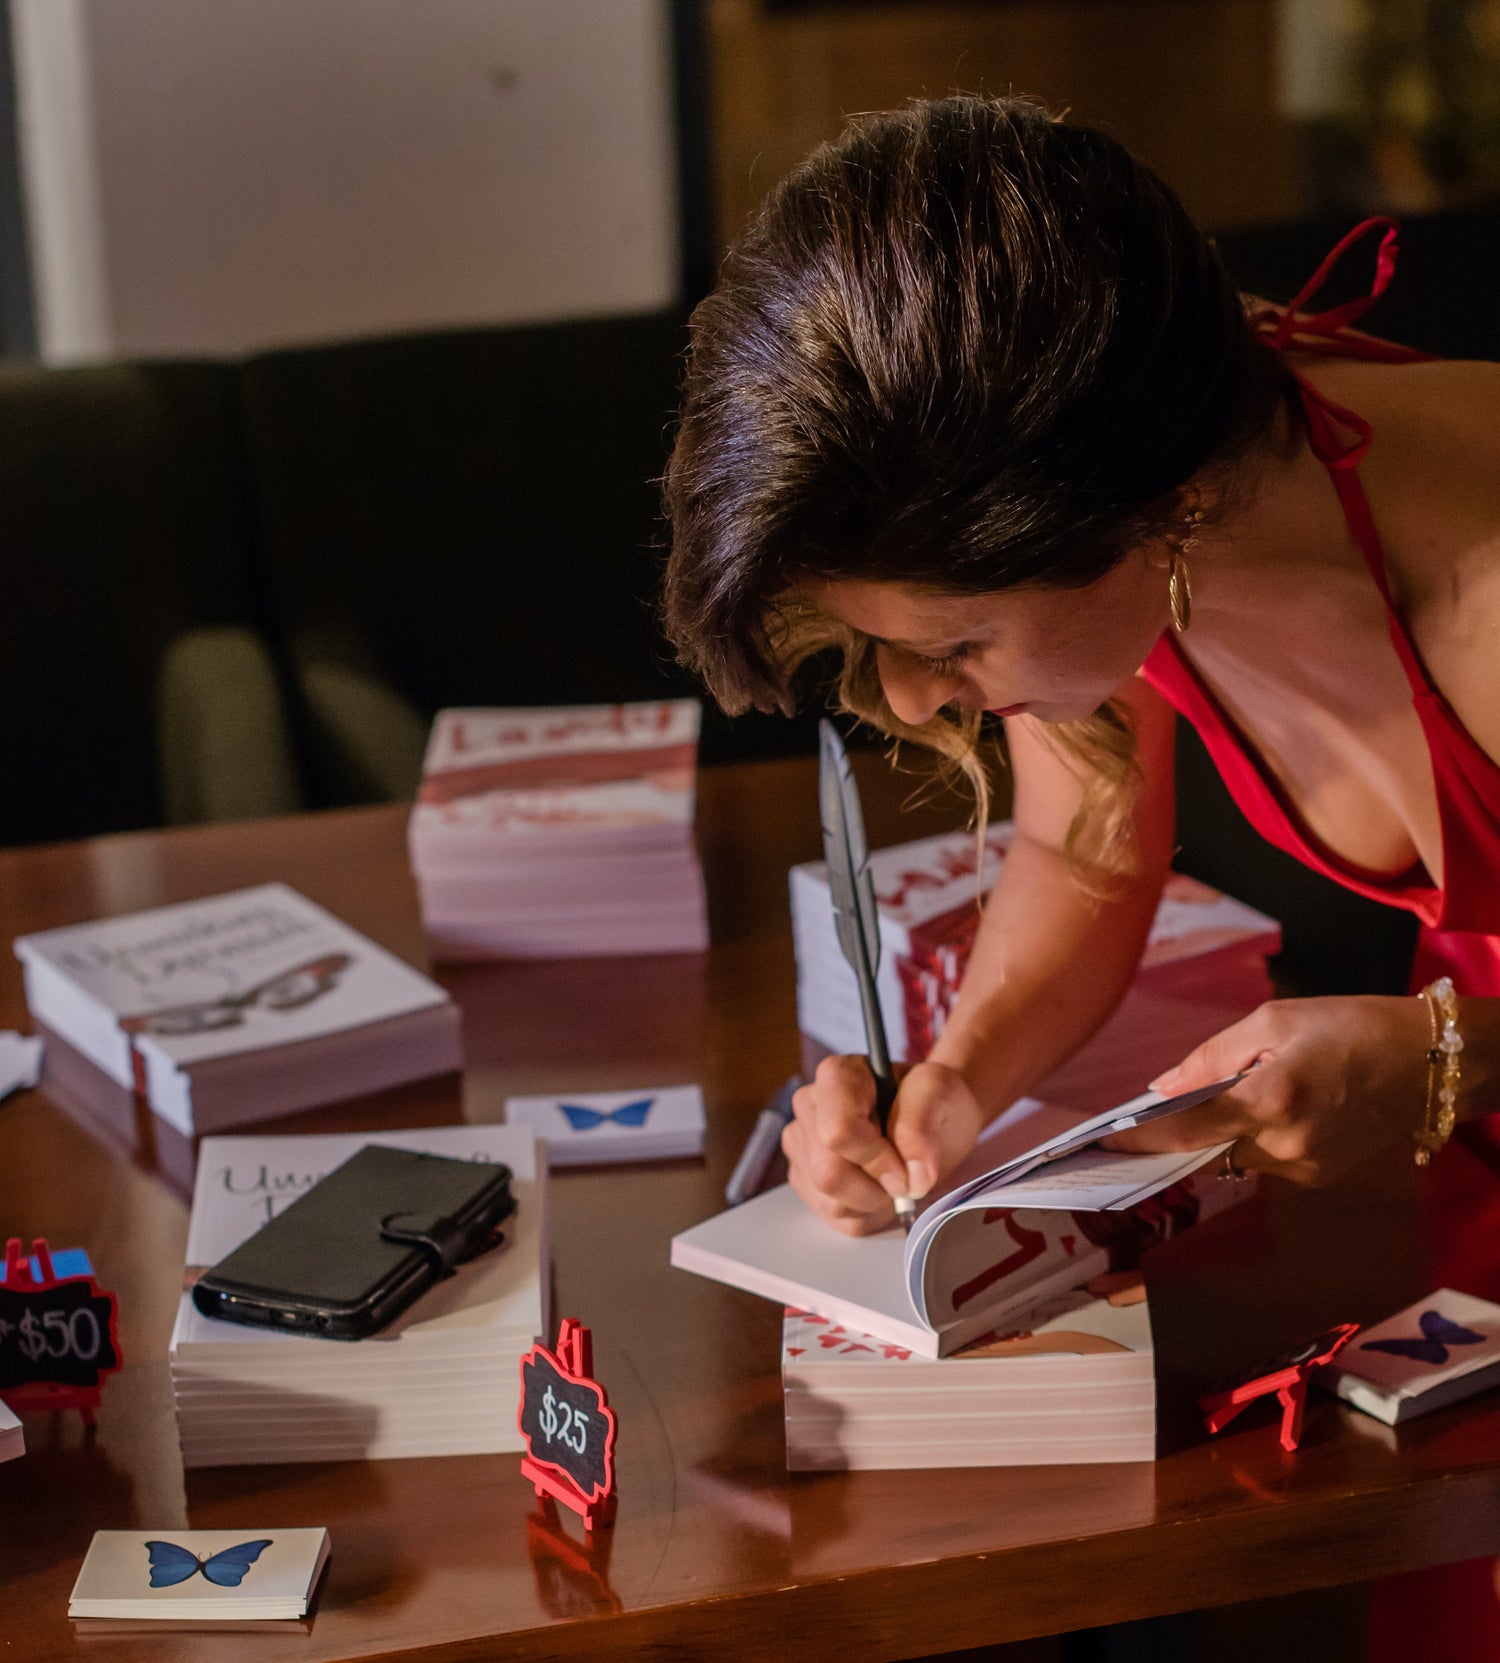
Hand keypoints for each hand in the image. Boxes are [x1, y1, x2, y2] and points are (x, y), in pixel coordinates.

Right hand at [783, 1056, 986, 1234]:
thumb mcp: (940, 1093)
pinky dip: (867, 1214)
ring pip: (829, 1201)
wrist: (936, 1121)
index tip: (907, 1169)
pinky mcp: (805, 1179)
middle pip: (828, 1172)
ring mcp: (802, 1145)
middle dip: (876, 1188)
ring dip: (873, 1202)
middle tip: (906, 1177)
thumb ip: (921, 1126)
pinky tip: (880, 1188)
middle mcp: (809, 1107)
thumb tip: (914, 1177)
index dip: (875, 1159)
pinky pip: (833, 1217)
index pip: (838, 1131)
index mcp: (837, 1076)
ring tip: (894, 1177)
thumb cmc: (934, 1101)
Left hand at [1103, 996, 1430, 1183]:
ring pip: (1234, 1159)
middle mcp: (1286, 1147)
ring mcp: (1306, 1169)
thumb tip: (1162, 1089)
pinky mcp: (1321, 1178)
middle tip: (1139, 1123)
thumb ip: (1211, 1059)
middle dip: (1177, 1134)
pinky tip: (1262, 1111)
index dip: (1139, 1140)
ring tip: (1211, 1102)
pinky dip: (1252, 1140)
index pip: (1185, 1130)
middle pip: (1205, 1151)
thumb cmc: (1351, 1025)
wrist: (1433, 1063)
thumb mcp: (1273, 1021)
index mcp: (1270, 1101)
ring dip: (1217, 1135)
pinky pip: (1265, 1162)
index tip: (1100, 1146)